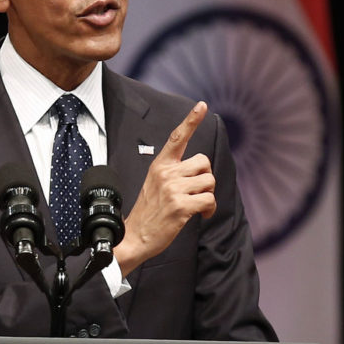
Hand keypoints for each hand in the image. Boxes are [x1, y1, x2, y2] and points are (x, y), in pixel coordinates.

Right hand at [113, 102, 215, 275]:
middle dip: (206, 178)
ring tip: (196, 205)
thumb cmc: (148, 213)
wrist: (134, 237)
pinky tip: (200, 214)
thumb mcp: (155, 184)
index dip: (191, 121)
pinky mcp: (181, 206)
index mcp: (159, 165)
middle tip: (196, 192)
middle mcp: (166, 173)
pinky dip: (209, 209)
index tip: (201, 106)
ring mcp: (173, 189)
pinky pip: (209, 199)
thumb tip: (199, 169)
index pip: (177, 138)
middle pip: (204, 162)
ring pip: (209, 181)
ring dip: (208, 195)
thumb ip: (174, 172)